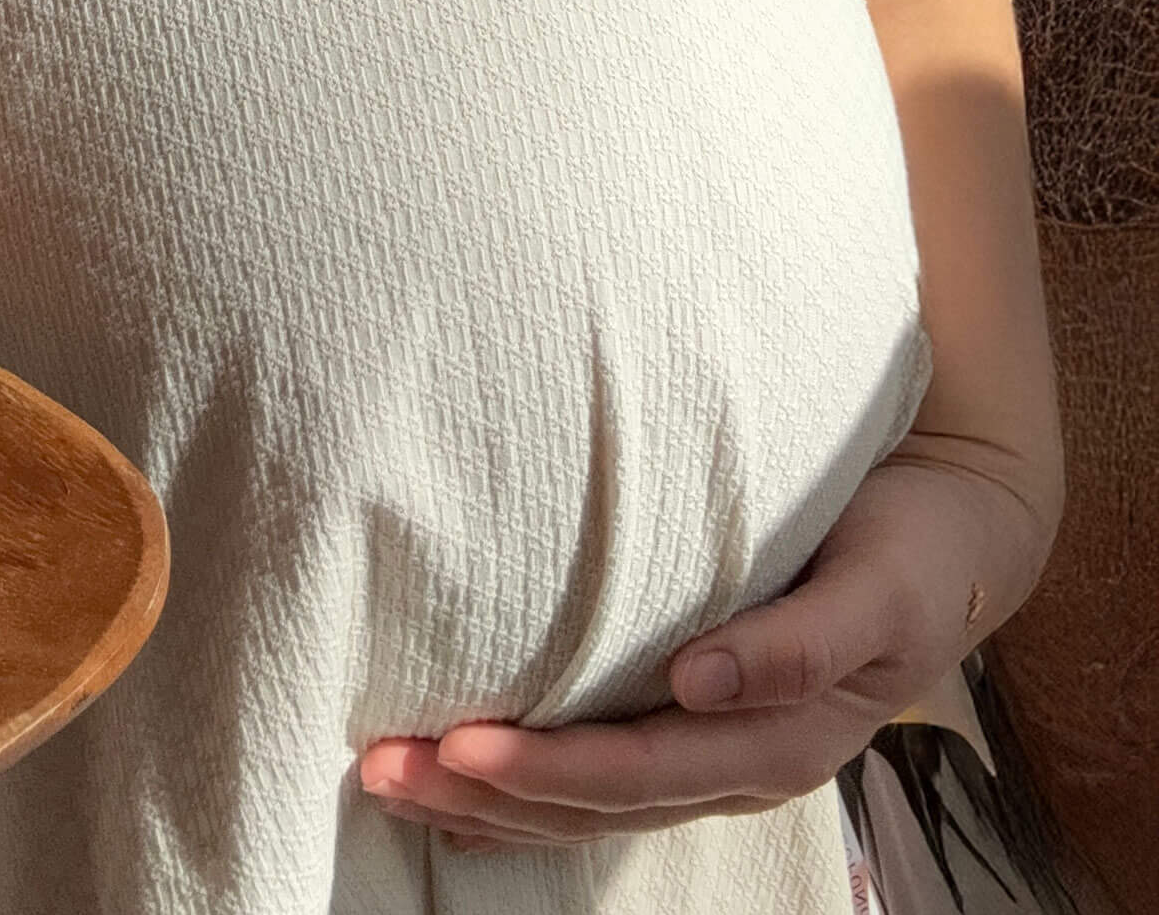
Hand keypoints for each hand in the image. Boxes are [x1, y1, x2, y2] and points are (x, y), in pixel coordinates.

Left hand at [355, 445, 1058, 851]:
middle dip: (482, 794)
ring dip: (482, 799)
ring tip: (389, 778)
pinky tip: (459, 785)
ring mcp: (710, 751)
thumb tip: (697, 682)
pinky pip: (597, 775)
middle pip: (590, 802)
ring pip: (582, 804)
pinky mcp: (692, 717)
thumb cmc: (910, 554)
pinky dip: (522, 788)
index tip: (459, 744)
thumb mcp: (876, 593)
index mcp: (774, 743)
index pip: (635, 771)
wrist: (954, 535)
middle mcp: (732, 763)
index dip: (545, 767)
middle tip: (382, 767)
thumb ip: (795, 643)